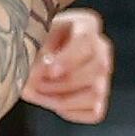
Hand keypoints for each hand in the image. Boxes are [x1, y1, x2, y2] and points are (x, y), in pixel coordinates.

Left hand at [20, 6, 113, 125]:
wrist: (32, 57)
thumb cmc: (31, 42)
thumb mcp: (31, 37)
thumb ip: (37, 51)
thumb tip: (42, 72)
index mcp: (86, 24)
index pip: (86, 41)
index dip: (69, 59)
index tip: (50, 71)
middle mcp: (101, 48)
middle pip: (94, 70)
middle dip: (60, 82)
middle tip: (34, 84)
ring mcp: (103, 75)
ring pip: (95, 92)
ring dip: (64, 99)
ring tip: (39, 94)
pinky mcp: (100, 99)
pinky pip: (94, 111)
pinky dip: (72, 111)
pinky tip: (53, 102)